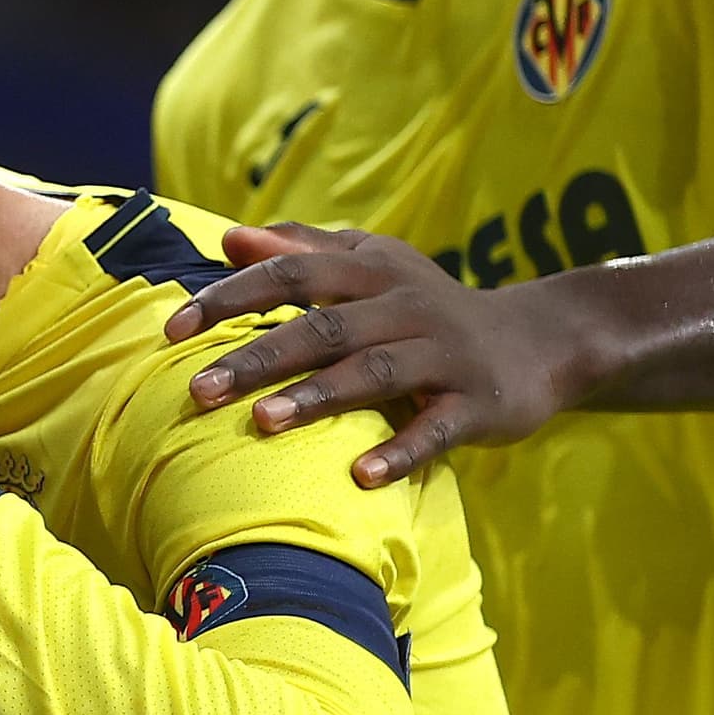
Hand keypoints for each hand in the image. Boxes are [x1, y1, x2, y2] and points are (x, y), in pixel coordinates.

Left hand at [162, 222, 596, 485]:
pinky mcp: (477, 404)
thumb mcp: (374, 264)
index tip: (173, 329)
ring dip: (317, 398)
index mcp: (371, 271)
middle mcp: (404, 307)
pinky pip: (436, 429)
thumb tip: (229, 237)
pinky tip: (360, 477)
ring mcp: (443, 355)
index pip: (291, 274)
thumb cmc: (430, 305)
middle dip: (258, 356)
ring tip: (262, 423)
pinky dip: (400, 451)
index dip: (231, 297)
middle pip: (323, 327)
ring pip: (374, 373)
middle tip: (197, 390)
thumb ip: (303, 250)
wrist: (540, 339)